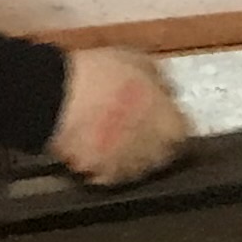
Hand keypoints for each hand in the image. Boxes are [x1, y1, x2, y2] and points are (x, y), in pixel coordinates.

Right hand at [49, 49, 190, 186]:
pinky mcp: (101, 179)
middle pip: (162, 154)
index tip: (158, 115)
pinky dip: (103, 165)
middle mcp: (155, 154)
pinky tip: (92, 147)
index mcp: (172, 126)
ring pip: (135, 167)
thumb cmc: (101, 76)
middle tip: (133, 125)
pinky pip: (108, 174)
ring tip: (111, 136)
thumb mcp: (138, 62)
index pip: (183, 133)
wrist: (58, 98)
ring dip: (128, 155)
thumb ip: (160, 82)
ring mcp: (128, 169)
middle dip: (151, 141)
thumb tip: (168, 92)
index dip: (169, 122)